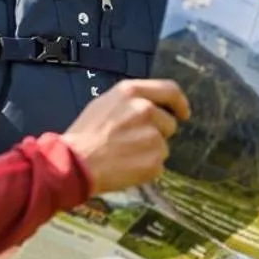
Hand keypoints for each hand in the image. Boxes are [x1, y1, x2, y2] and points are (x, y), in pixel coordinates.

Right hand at [61, 78, 190, 193]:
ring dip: (150, 151)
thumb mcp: (104, 104)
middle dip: (157, 132)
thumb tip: (152, 106)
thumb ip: (131, 101)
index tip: (184, 113)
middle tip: (133, 142)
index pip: (170, 90)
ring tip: (125, 155)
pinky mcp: (154, 161)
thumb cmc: (85, 135)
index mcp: (131, 93)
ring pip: (163, 145)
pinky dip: (146, 167)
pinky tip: (126, 167)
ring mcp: (152, 137)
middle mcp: (145, 110)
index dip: (180, 103)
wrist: (74, 164)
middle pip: (168, 122)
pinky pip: (157, 164)